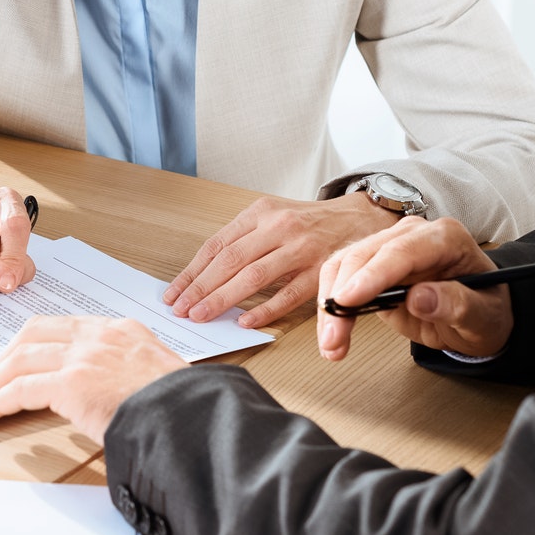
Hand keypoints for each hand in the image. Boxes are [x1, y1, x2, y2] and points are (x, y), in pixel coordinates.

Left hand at [0, 317, 186, 439]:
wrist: (191, 417)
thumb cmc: (182, 407)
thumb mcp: (157, 377)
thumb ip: (129, 374)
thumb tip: (109, 394)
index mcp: (122, 331)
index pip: (66, 326)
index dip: (37, 341)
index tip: (22, 354)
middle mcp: (100, 335)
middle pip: (36, 332)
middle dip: (9, 354)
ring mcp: (84, 356)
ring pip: (22, 358)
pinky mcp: (72, 383)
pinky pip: (21, 388)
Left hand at [164, 194, 397, 328]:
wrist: (360, 217)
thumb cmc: (309, 223)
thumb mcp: (274, 216)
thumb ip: (244, 240)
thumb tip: (204, 276)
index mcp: (262, 213)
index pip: (217, 245)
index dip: (192, 272)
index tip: (173, 293)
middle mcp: (279, 227)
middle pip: (230, 261)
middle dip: (200, 288)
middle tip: (181, 310)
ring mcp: (302, 248)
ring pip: (254, 277)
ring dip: (223, 300)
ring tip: (202, 316)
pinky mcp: (322, 269)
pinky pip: (288, 294)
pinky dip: (264, 309)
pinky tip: (245, 322)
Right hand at [315, 216, 511, 361]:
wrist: (478, 315)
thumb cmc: (486, 308)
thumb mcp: (484, 315)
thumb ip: (457, 304)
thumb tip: (420, 298)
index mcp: (445, 238)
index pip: (401, 251)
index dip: (372, 275)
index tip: (349, 299)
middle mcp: (412, 236)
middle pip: (364, 256)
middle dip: (342, 297)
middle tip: (334, 337)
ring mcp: (389, 250)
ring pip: (344, 266)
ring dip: (331, 306)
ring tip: (332, 343)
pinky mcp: (372, 269)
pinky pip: (341, 281)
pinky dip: (332, 309)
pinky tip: (333, 335)